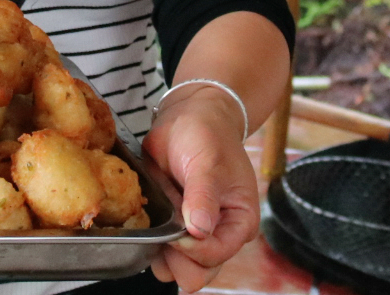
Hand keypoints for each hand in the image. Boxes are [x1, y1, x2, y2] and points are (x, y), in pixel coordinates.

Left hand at [143, 86, 258, 291]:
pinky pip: (158, 252)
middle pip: (198, 273)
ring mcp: (194, 234)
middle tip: (163, 225)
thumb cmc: (207, 135)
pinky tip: (150, 214)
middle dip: (176, 257)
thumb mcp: (207, 162)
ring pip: (175, 269)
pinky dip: (149, 241)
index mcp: (240, 223)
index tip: (174, 227)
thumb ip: (203, 197)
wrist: (189, 117)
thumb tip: (199, 231)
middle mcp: (219, 234)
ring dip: (159, 250)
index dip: (191, 247)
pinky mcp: (173, 228)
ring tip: (158, 214)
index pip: (215, 255)